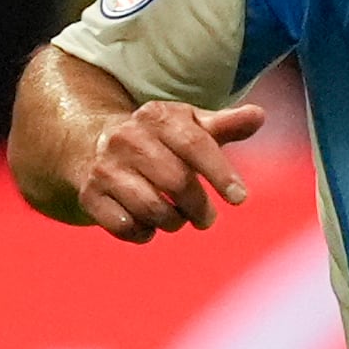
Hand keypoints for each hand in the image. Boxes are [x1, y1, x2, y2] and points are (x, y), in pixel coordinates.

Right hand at [74, 98, 263, 241]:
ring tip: (177, 217)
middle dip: (199, 207)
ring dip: (173, 222)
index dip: (220, 172)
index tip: (240, 198)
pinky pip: (124, 226)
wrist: (90, 143)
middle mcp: (126, 138)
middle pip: (176, 181)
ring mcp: (105, 167)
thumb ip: (225, 125)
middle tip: (207, 218)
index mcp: (156, 116)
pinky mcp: (89, 195)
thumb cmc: (157, 138)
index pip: (194, 144)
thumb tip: (259, 116)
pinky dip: (143, 233)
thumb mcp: (189, 125)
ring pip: (151, 209)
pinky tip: (147, 224)